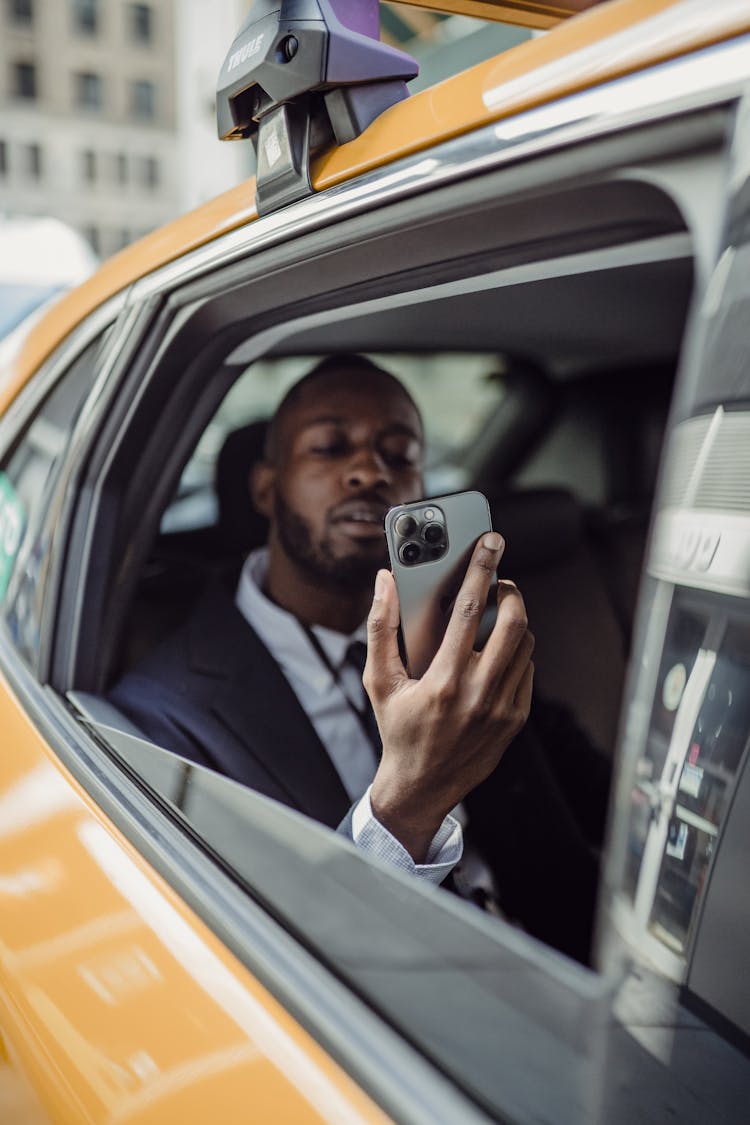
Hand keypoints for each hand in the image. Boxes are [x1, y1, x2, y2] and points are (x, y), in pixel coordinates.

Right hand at [365, 532, 533, 862]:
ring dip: (515, 621)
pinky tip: (497, 650)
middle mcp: (478, 694)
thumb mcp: (379, 681)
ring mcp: (502, 709)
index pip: (469, 610)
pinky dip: (518, 652)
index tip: (489, 543)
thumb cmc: (398, 730)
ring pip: (526, 645)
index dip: (480, 570)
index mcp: (444, 681)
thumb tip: (385, 582)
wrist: (421, 787)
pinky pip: (528, 671)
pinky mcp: (515, 720)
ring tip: (495, 614)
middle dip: (510, 592)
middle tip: (498, 582)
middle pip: (513, 624)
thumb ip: (381, 627)